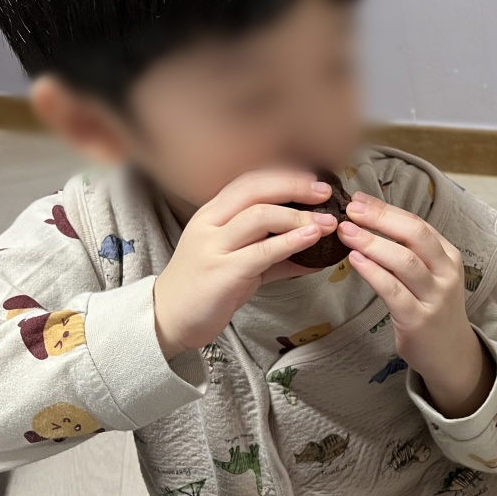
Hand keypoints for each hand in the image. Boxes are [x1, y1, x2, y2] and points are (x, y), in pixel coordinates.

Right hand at [154, 171, 338, 359]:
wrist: (170, 318)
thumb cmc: (208, 287)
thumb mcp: (239, 261)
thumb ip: (274, 253)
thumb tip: (315, 250)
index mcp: (212, 214)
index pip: (248, 182)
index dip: (283, 177)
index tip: (313, 180)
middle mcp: (210, 224)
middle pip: (254, 191)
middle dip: (293, 187)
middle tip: (325, 192)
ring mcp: (213, 247)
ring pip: (259, 217)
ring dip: (298, 217)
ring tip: (326, 222)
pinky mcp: (222, 273)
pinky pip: (261, 252)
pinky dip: (290, 242)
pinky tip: (311, 239)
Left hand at [339, 192, 492, 417]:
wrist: (450, 354)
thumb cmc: (432, 309)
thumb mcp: (431, 275)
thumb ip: (409, 252)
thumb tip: (370, 222)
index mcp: (448, 256)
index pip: (418, 224)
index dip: (387, 209)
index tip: (359, 199)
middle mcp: (446, 273)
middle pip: (415, 236)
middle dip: (381, 219)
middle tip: (351, 210)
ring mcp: (435, 297)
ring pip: (404, 261)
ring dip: (372, 243)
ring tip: (346, 232)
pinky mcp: (418, 320)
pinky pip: (393, 291)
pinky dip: (373, 272)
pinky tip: (355, 260)